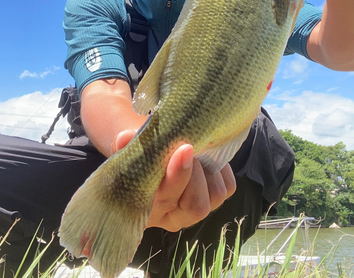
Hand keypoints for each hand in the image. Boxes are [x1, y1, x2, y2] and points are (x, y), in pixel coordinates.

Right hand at [111, 130, 235, 231]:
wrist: (152, 154)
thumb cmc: (140, 155)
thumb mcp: (129, 150)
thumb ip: (125, 146)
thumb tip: (125, 137)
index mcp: (151, 210)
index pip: (168, 199)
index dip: (178, 175)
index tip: (184, 148)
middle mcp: (176, 216)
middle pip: (196, 205)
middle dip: (195, 173)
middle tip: (189, 146)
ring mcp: (198, 208)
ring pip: (215, 195)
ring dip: (209, 169)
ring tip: (197, 149)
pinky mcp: (215, 197)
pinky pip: (227, 186)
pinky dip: (222, 168)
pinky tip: (208, 154)